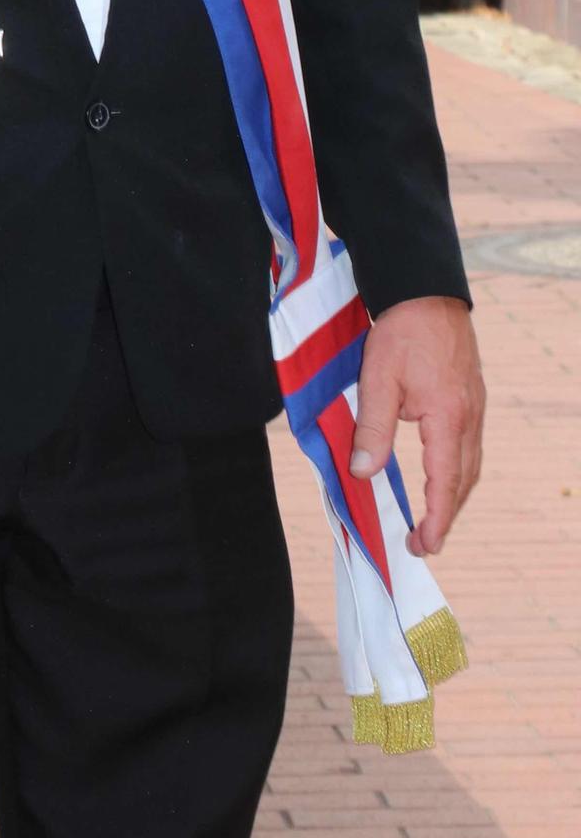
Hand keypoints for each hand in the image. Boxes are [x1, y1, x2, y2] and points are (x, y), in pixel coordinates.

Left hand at [350, 296, 484, 557]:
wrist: (427, 291)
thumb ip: (372, 428)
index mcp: (448, 418)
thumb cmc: (401, 331)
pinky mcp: (471, 396)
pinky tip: (441, 473)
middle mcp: (469, 418)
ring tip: (432, 518)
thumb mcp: (378, 379)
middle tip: (423, 542)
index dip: (436, 519)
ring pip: (470, 464)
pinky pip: (469, 445)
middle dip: (446, 515)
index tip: (425, 545)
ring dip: (454, 494)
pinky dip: (457, 470)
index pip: (446, 483)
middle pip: (464, 480)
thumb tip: (362, 472)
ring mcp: (475, 407)